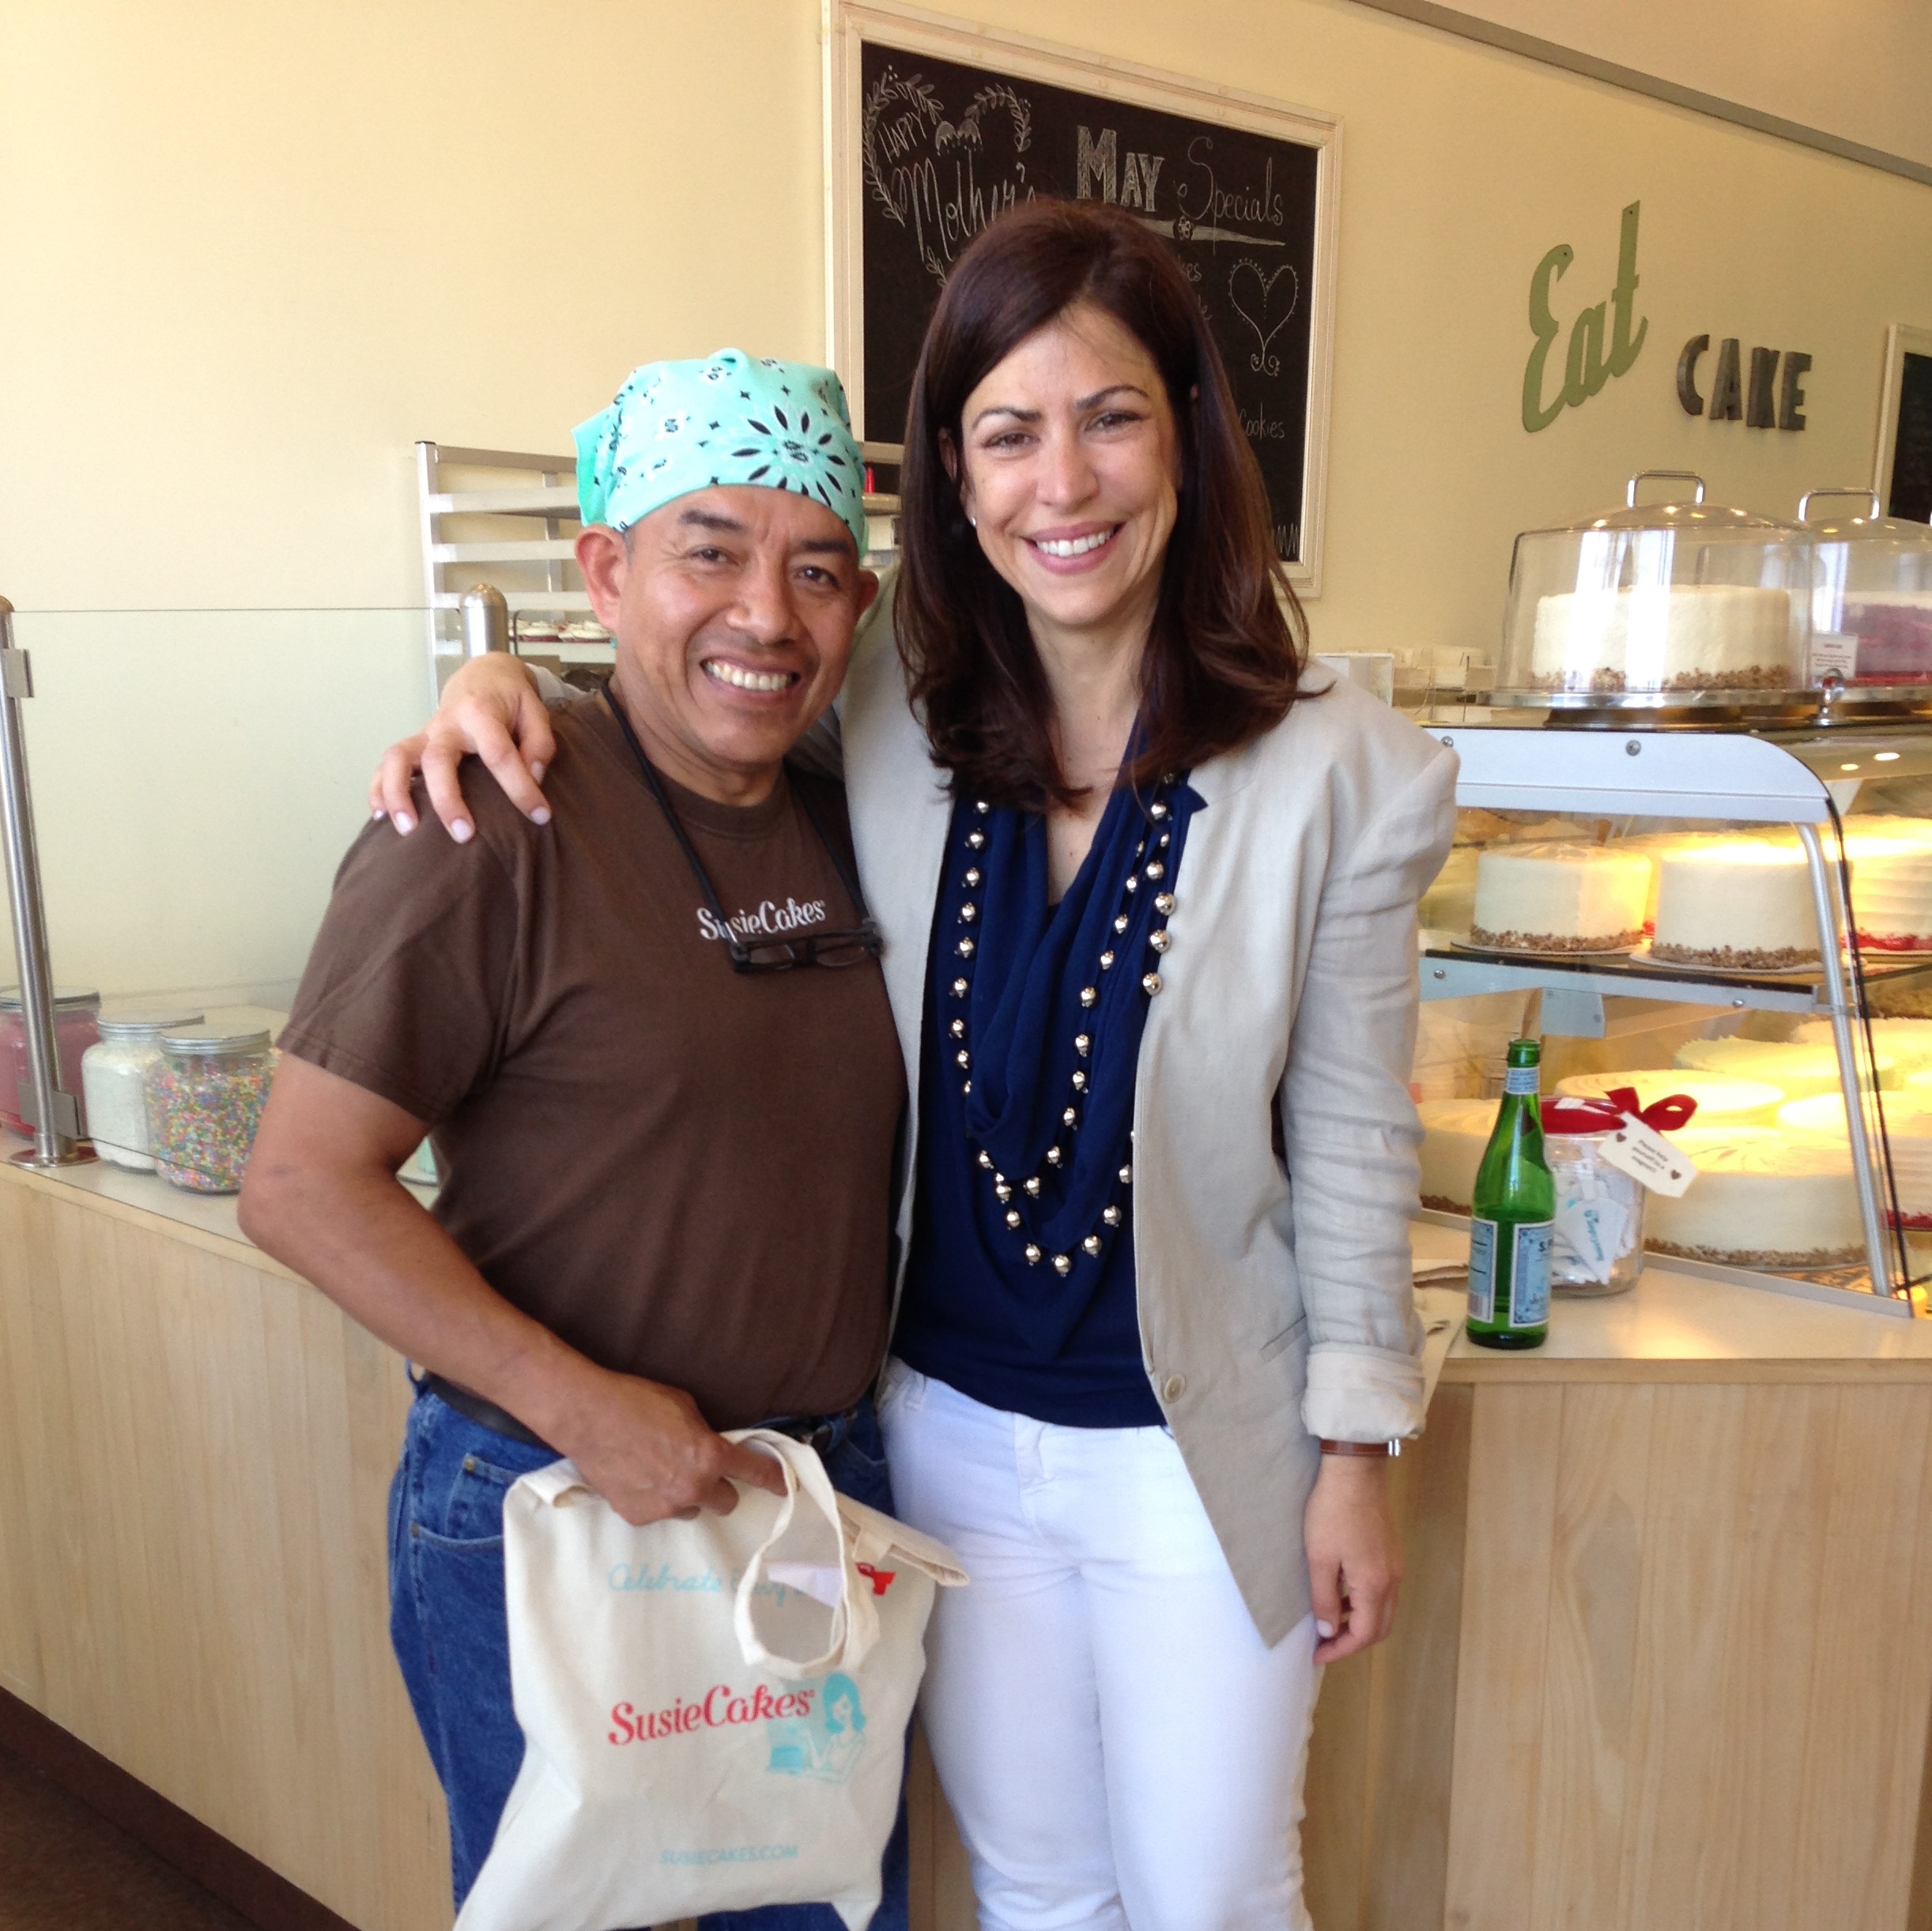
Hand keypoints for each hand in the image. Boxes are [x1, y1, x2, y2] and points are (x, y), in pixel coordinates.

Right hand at [369, 654, 556, 840]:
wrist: (481, 677)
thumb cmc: (511, 700)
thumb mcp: (536, 712)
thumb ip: (539, 745)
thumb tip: (533, 778)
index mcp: (481, 713)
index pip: (499, 754)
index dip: (520, 788)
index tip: (539, 815)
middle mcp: (447, 724)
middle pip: (437, 759)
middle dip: (448, 800)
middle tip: (464, 835)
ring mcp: (425, 734)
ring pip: (399, 759)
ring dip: (398, 794)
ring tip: (407, 829)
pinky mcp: (414, 745)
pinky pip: (386, 765)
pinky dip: (379, 789)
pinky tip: (379, 815)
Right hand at [548, 1367, 788, 1525]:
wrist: (588, 1416)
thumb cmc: (637, 1401)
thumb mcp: (685, 1408)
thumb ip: (706, 1434)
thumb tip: (715, 1446)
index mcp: (710, 1457)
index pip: (755, 1473)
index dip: (774, 1479)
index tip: (784, 1485)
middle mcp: (693, 1488)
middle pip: (726, 1502)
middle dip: (718, 1487)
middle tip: (699, 1468)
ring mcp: (665, 1507)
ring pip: (691, 1508)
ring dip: (685, 1494)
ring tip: (659, 1469)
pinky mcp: (638, 1517)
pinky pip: (660, 1512)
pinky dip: (654, 1499)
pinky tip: (637, 1477)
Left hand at [1304, 1453, 1401, 1663]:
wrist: (1354, 1471)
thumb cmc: (1333, 1512)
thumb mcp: (1320, 1558)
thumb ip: (1325, 1598)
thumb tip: (1328, 1629)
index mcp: (1375, 1585)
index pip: (1364, 1635)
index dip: (1340, 1649)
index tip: (1318, 1654)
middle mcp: (1392, 1579)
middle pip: (1379, 1627)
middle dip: (1353, 1640)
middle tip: (1325, 1643)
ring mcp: (1395, 1564)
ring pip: (1383, 1609)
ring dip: (1359, 1621)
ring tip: (1330, 1619)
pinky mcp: (1391, 1551)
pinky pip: (1382, 1589)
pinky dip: (1364, 1601)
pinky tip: (1342, 1591)